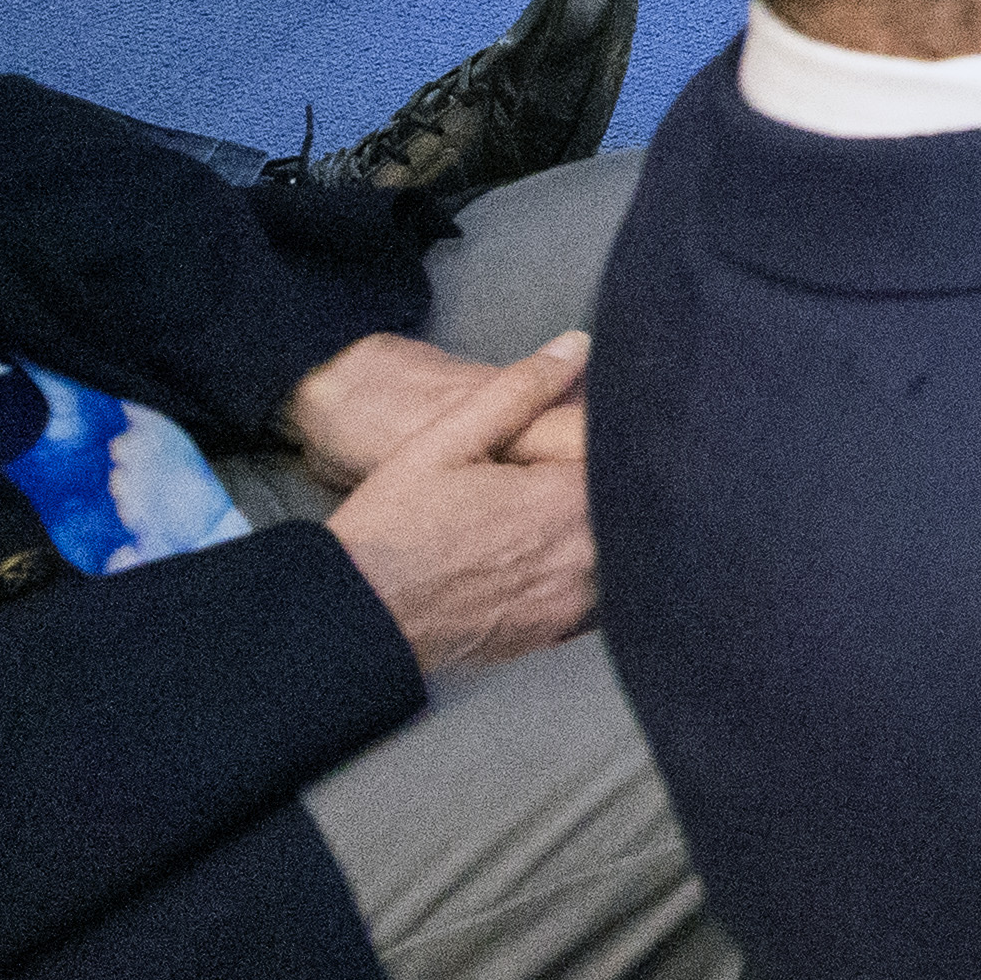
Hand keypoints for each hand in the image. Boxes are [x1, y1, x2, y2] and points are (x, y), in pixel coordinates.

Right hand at [317, 333, 600, 671]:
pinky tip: (536, 556)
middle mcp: (581, 558)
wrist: (355, 612)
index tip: (584, 439)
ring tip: (541, 514)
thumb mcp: (446, 439)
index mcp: (563, 502)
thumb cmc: (393, 525)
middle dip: (604, 486)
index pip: (624, 460)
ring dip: (594, 531)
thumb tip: (576, 346)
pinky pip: (589, 596)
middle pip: (625, 509)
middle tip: (555, 474)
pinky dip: (576, 573)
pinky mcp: (549, 633)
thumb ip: (520, 389)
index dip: (608, 443)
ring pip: (613, 554)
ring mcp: (568, 603)